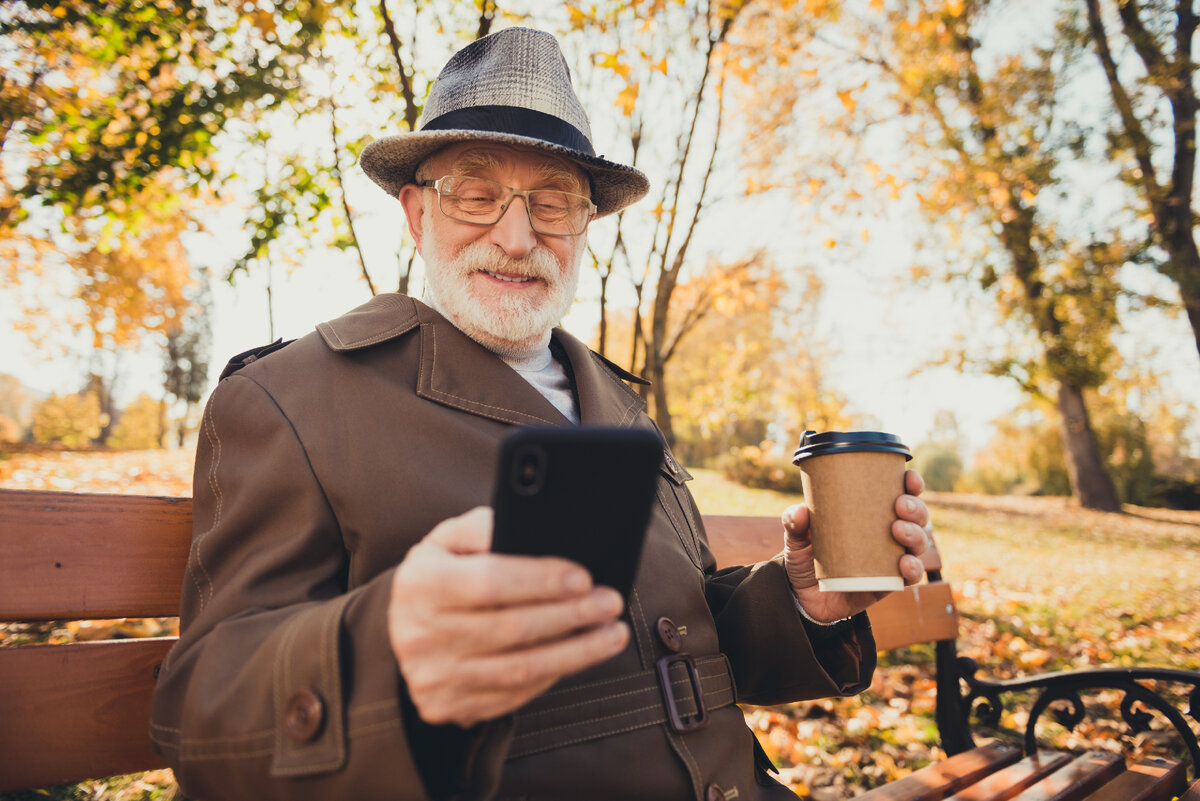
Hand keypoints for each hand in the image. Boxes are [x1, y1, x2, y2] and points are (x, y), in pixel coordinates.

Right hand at [387, 507, 629, 726]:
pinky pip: (513, 694)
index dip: (540, 581)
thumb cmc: (440, 573)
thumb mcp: (449, 539)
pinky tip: (579, 655)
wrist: (404, 627)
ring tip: (611, 633)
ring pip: (519, 670)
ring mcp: (433, 677)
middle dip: (570, 615)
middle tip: (609, 602)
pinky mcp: (447, 706)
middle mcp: (419, 635)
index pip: (488, 583)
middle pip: (510, 629)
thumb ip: (484, 528)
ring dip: (576, 653)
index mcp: (419, 584)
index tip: (583, 577)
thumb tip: (533, 530)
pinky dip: (553, 675)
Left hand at [783, 469, 931, 623]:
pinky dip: (914, 568)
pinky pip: (911, 576)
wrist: (802, 596)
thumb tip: (800, 512)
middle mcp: (887, 533)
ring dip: (916, 534)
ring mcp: (891, 558)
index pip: (899, 492)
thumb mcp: (796, 536)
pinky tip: (905, 563)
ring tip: (899, 531)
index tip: (908, 477)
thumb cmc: (805, 557)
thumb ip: (794, 522)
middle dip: (916, 508)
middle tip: (899, 505)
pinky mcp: (890, 583)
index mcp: (870, 513)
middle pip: (916, 516)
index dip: (911, 483)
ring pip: (918, 543)